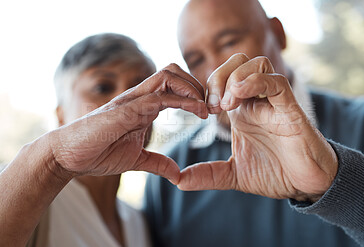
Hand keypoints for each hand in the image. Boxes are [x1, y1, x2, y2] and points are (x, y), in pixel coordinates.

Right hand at [46, 64, 206, 184]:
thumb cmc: (97, 153)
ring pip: (168, 75)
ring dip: (192, 87)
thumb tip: (177, 173)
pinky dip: (183, 101)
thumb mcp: (136, 160)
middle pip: (173, 72)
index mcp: (142, 107)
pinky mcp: (126, 110)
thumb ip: (157, 163)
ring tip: (205, 107)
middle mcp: (139, 98)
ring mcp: (132, 101)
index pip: (172, 85)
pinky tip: (197, 111)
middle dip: (196, 84)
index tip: (208, 112)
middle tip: (210, 106)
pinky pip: (158, 97)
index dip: (193, 93)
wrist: (68, 157)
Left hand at [178, 54, 337, 200]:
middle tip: (211, 106)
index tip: (201, 112)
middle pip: (237, 62)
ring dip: (235, 77)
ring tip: (226, 105)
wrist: (305, 185)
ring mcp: (274, 102)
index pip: (222, 79)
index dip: (206, 87)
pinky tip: (239, 97)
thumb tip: (179, 181)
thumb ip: (208, 174)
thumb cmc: (275, 173)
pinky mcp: (291, 108)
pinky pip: (276, 81)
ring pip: (257, 63)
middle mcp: (257, 101)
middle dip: (218, 77)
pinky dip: (256, 81)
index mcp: (242, 111)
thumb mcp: (233, 174)